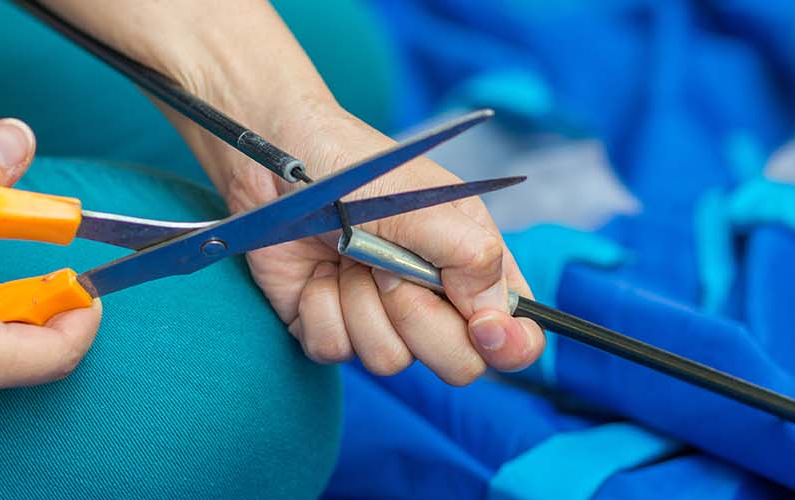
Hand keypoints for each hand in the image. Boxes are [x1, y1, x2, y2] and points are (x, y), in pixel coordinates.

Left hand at [37, 0, 544, 383]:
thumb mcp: (427, 203)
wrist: (277, 162)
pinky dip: (321, 308)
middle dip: (419, 317)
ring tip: (348, 255)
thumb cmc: (359, 168)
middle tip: (390, 268)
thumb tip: (494, 317)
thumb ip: (473, 258)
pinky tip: (317, 272)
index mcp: (475, 269)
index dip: (510, 345)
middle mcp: (434, 302)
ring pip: (390, 360)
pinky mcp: (331, 326)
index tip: (483, 328)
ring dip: (362, 304)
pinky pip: (335, 349)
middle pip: (457, 364)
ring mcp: (381, 319)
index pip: (517, 338)